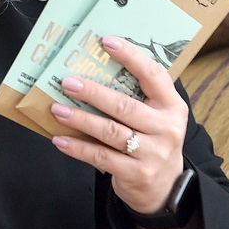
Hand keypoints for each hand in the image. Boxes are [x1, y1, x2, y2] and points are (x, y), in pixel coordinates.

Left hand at [48, 35, 189, 214]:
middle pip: (125, 106)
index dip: (131, 56)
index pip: (153, 75)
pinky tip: (60, 139)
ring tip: (57, 109)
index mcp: (172, 106)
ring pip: (110, 131)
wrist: (164, 187)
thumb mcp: (155, 117)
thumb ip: (136, 96)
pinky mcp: (137, 174)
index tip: (106, 41)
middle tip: (67, 82)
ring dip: (80, 119)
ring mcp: (152, 153)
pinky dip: (78, 147)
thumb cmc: (152, 141)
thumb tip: (92, 70)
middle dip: (93, 92)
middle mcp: (166, 128)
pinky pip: (101, 157)